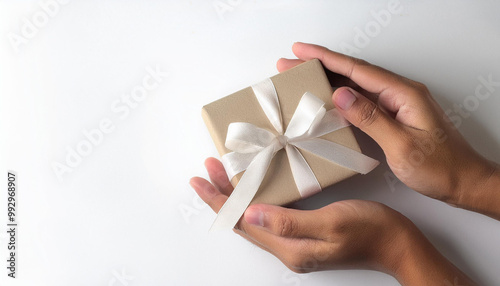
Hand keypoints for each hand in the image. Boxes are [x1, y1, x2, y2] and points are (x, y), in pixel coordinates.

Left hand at [190, 158, 474, 284]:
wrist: (399, 245)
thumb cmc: (371, 230)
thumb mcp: (330, 223)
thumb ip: (288, 222)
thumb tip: (248, 215)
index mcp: (289, 247)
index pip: (241, 222)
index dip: (218, 200)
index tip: (200, 178)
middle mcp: (287, 248)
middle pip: (242, 221)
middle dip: (223, 195)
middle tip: (209, 167)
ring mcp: (295, 243)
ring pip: (254, 219)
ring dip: (237, 196)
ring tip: (225, 173)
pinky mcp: (305, 235)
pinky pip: (270, 217)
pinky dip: (255, 199)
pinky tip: (256, 187)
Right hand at [278, 42, 499, 217]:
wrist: (463, 182)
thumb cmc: (440, 167)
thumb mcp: (402, 145)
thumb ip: (371, 118)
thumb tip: (341, 95)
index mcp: (402, 93)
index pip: (357, 70)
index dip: (326, 59)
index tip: (301, 52)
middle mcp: (399, 93)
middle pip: (353, 73)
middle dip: (320, 65)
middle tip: (291, 62)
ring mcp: (396, 104)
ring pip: (355, 86)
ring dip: (328, 80)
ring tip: (301, 76)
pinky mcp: (393, 116)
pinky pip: (362, 101)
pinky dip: (340, 97)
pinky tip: (326, 99)